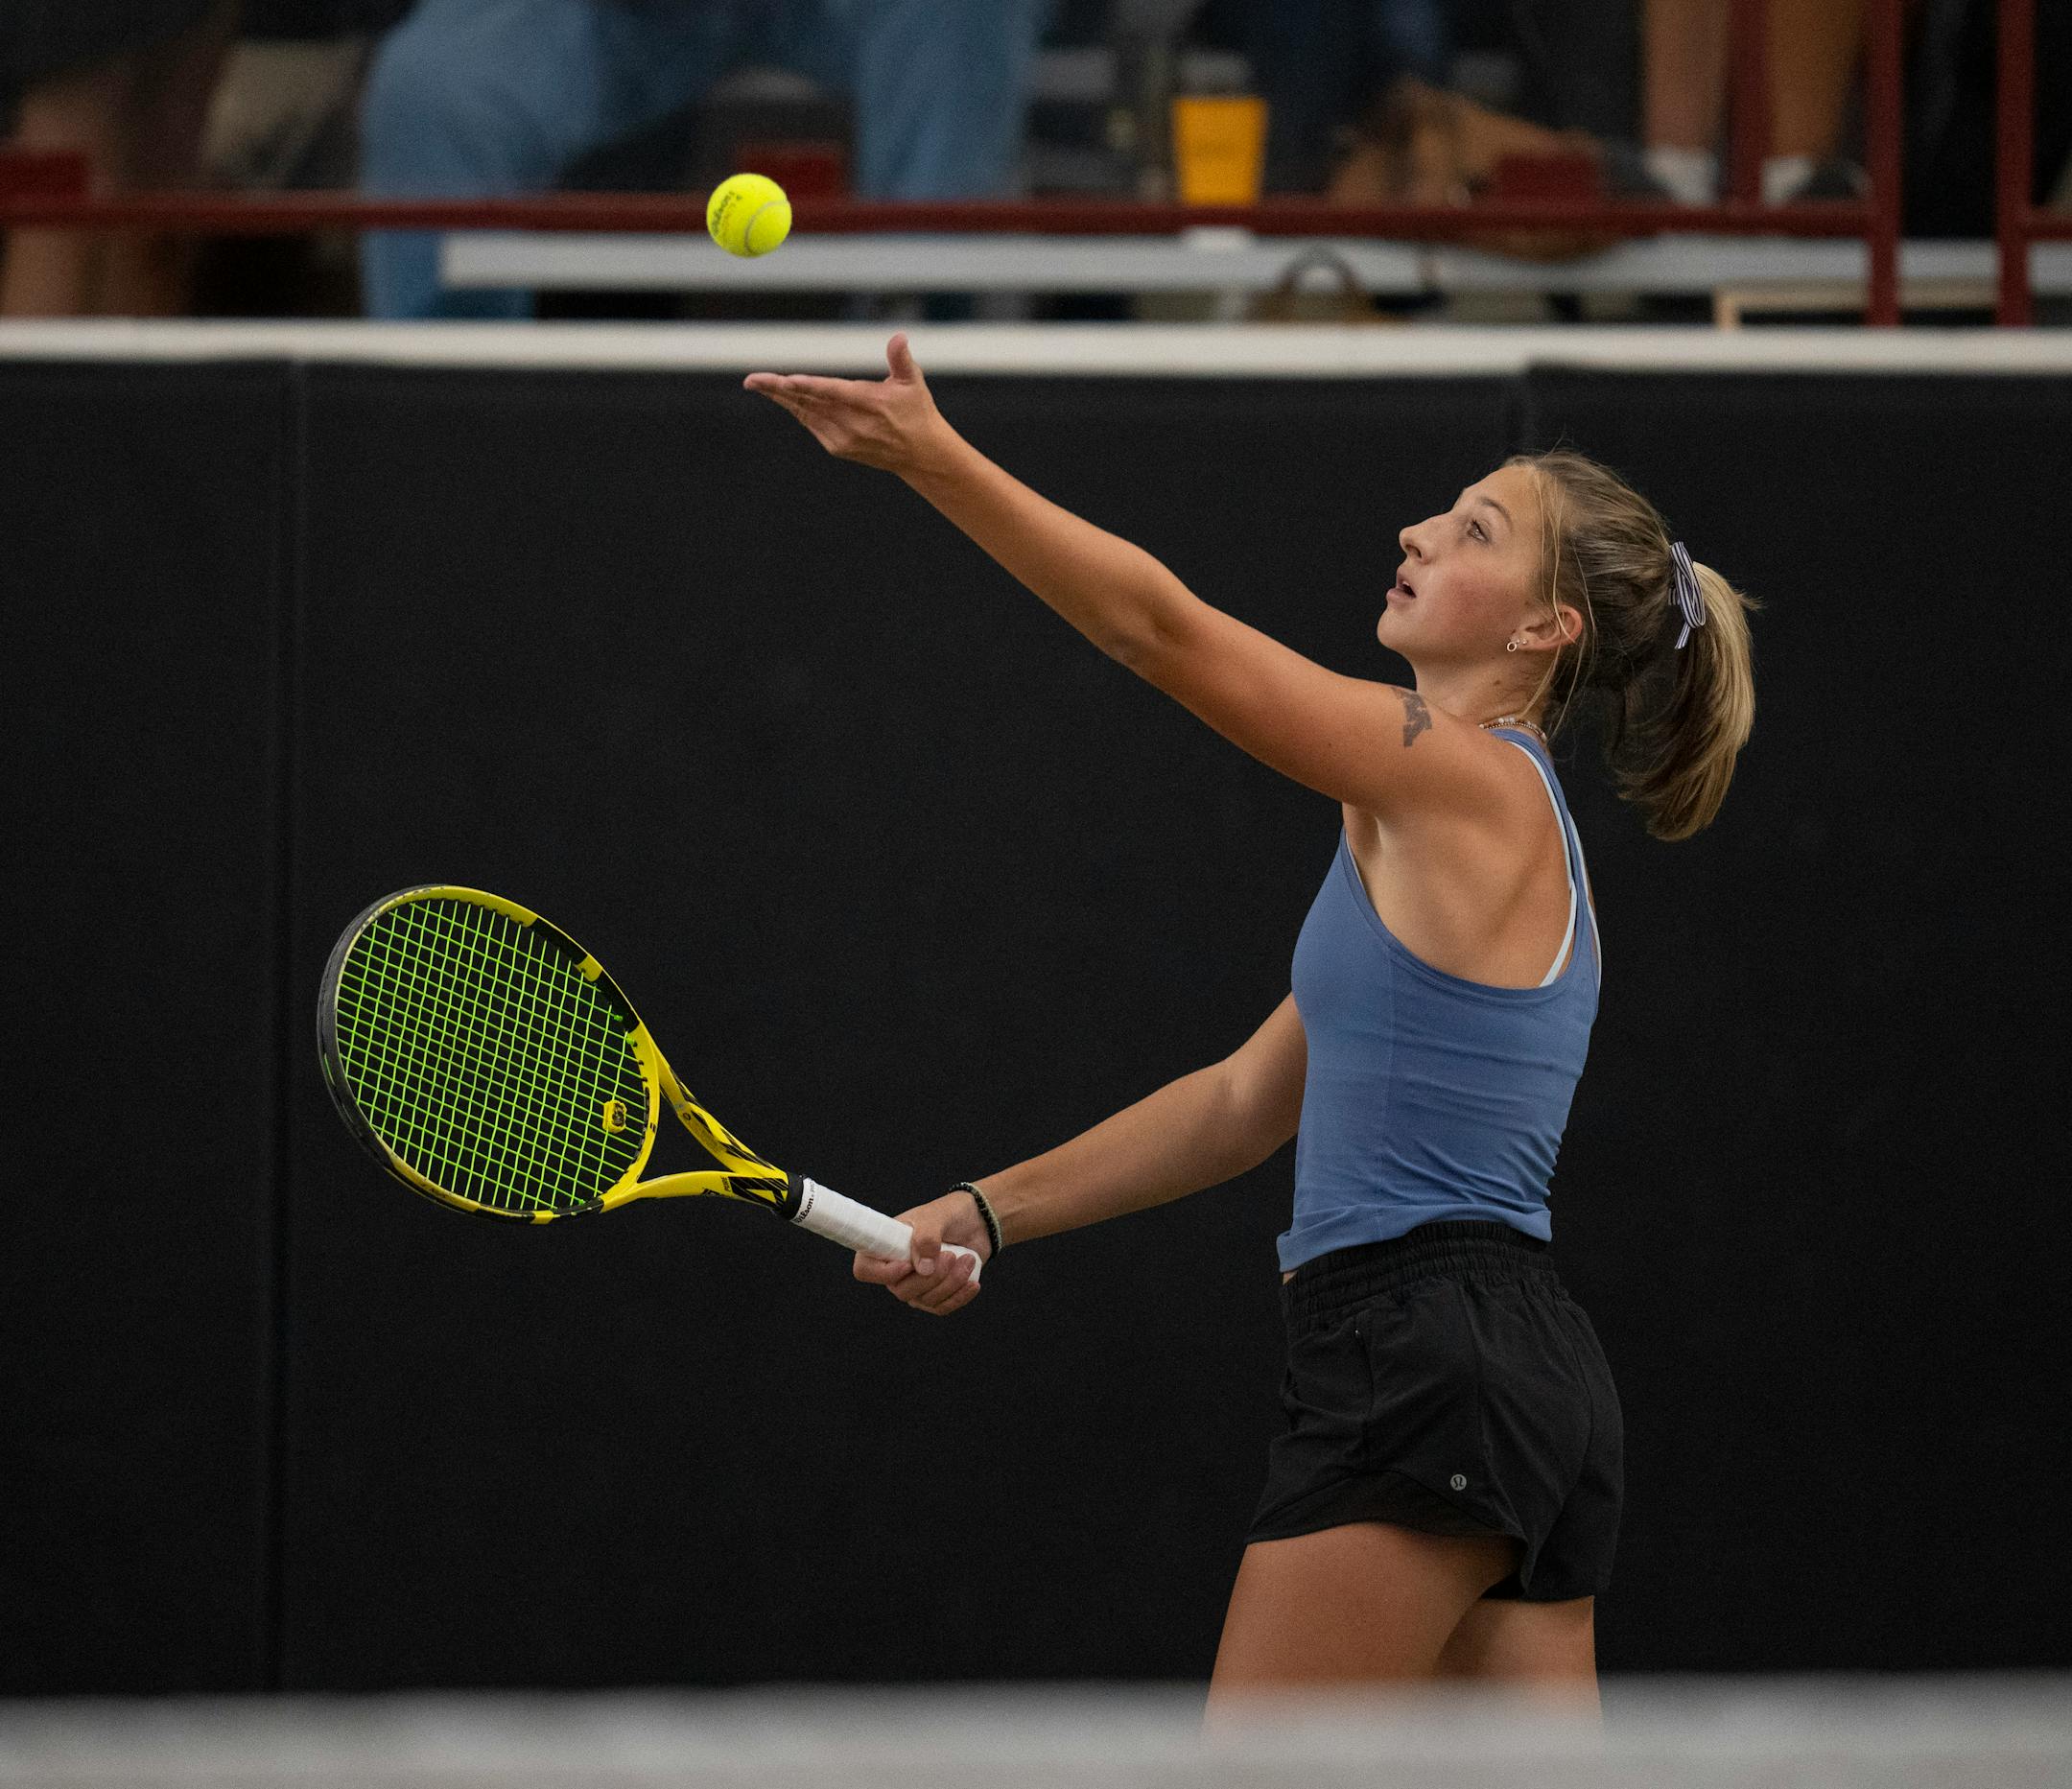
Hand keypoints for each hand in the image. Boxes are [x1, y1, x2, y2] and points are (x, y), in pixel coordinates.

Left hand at [743, 333, 959, 477]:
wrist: (920, 454)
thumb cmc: (916, 411)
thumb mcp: (913, 382)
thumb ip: (901, 359)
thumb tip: (899, 337)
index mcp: (870, 404)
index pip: (833, 392)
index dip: (808, 386)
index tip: (786, 380)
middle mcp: (852, 424)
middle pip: (809, 402)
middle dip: (779, 390)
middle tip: (751, 380)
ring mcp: (843, 438)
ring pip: (805, 413)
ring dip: (781, 398)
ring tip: (758, 384)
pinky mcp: (837, 447)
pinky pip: (811, 424)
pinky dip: (797, 410)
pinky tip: (783, 398)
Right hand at [853, 1188, 990, 1316]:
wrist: (975, 1222)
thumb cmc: (948, 1214)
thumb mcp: (935, 1217)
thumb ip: (926, 1237)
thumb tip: (924, 1268)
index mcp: (885, 1246)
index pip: (865, 1269)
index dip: (883, 1273)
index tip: (908, 1264)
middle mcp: (896, 1270)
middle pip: (901, 1291)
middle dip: (931, 1277)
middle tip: (951, 1256)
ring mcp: (916, 1285)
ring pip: (925, 1300)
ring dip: (951, 1282)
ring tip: (967, 1259)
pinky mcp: (935, 1295)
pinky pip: (941, 1307)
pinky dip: (959, 1297)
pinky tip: (972, 1283)